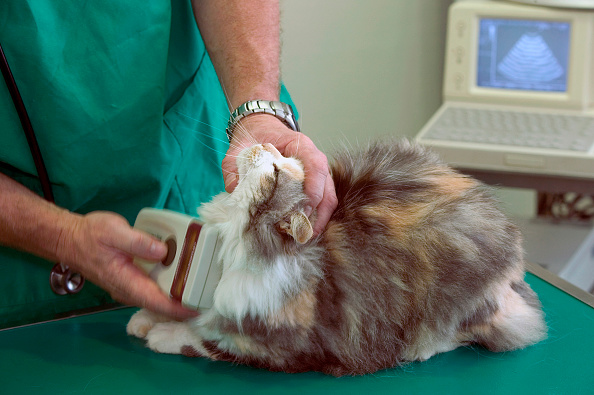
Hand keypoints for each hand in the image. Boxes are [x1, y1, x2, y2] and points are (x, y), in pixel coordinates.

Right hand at [56, 211, 198, 319]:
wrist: (70, 238)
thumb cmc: (90, 235)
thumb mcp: (114, 231)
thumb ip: (138, 241)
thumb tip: (163, 250)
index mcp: (126, 281)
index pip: (157, 302)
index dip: (179, 308)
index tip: (198, 310)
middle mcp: (129, 289)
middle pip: (161, 303)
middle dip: (184, 304)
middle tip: (208, 299)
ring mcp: (130, 286)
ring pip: (157, 297)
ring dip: (178, 296)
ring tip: (201, 290)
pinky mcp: (131, 280)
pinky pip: (153, 287)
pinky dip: (169, 285)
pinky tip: (183, 277)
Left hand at [222, 115, 337, 234]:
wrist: (259, 130)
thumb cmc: (254, 139)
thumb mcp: (237, 151)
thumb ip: (233, 169)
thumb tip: (234, 190)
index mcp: (300, 145)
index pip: (316, 165)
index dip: (314, 188)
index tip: (304, 208)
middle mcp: (313, 160)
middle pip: (327, 188)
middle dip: (319, 213)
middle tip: (304, 234)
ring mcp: (315, 173)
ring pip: (328, 198)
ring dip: (319, 219)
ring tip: (305, 237)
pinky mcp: (311, 185)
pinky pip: (321, 202)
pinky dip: (314, 218)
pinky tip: (303, 230)